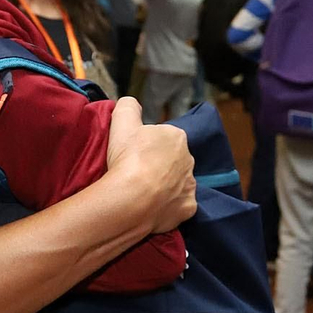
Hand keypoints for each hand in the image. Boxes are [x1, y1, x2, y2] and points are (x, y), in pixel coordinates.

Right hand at [105, 97, 195, 233]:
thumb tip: (132, 104)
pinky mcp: (189, 208)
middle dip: (158, 165)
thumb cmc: (128, 158)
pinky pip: (180, 205)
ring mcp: (191, 185)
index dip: (146, 146)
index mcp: (177, 136)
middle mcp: (189, 159)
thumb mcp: (121, 121)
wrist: (132, 199)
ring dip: (164, 186)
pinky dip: (169, 206)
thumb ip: (128, 106)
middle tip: (136, 174)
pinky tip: (153, 207)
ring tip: (142, 193)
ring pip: (177, 183)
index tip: (133, 155)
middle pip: (172, 160)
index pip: (162, 138)